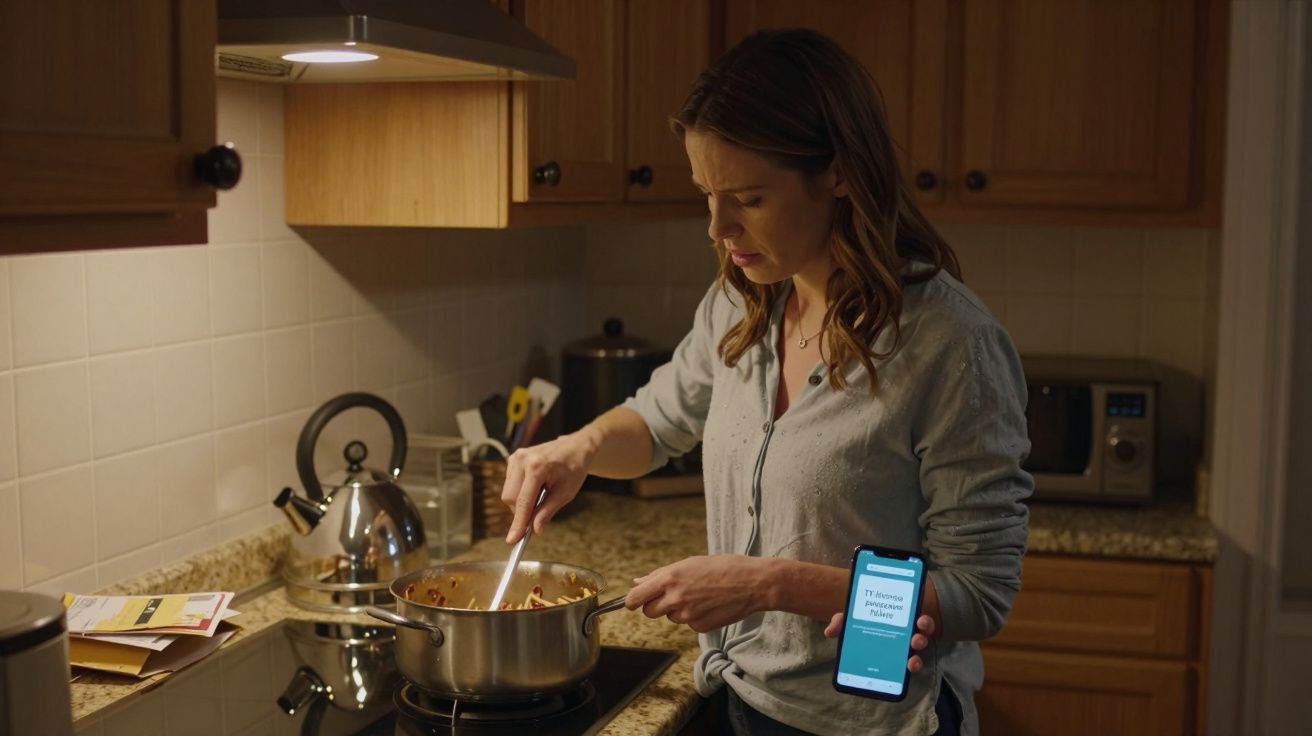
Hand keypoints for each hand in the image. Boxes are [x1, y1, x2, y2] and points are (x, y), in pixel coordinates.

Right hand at [500, 431, 595, 542]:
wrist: (575, 447)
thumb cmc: (574, 468)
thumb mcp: (566, 493)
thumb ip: (547, 512)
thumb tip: (534, 530)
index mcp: (537, 467)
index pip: (523, 502)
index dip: (518, 523)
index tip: (512, 540)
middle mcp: (522, 460)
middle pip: (510, 499)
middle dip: (522, 511)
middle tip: (540, 511)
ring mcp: (515, 458)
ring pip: (508, 493)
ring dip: (521, 501)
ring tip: (542, 492)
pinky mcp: (513, 459)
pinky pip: (509, 485)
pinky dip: (520, 492)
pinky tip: (536, 486)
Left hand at [626, 555, 768, 632]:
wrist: (752, 583)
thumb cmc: (723, 568)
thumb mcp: (689, 563)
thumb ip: (660, 575)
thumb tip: (637, 582)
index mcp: (670, 578)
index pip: (635, 598)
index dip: (631, 601)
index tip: (632, 602)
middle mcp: (675, 598)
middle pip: (648, 611)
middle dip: (655, 605)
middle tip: (671, 595)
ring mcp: (687, 615)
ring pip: (670, 617)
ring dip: (677, 609)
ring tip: (698, 596)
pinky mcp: (699, 627)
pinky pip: (687, 624)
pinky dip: (694, 616)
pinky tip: (709, 605)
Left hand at [824, 612, 936, 672]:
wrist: (857, 644)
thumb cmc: (860, 627)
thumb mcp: (850, 622)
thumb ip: (841, 621)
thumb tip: (829, 632)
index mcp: (899, 620)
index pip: (916, 619)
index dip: (923, 620)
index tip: (920, 621)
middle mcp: (906, 634)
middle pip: (922, 635)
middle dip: (922, 637)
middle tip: (915, 639)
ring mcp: (904, 651)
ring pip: (918, 653)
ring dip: (917, 656)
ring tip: (911, 659)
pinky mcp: (901, 664)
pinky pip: (909, 667)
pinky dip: (910, 668)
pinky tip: (905, 670)